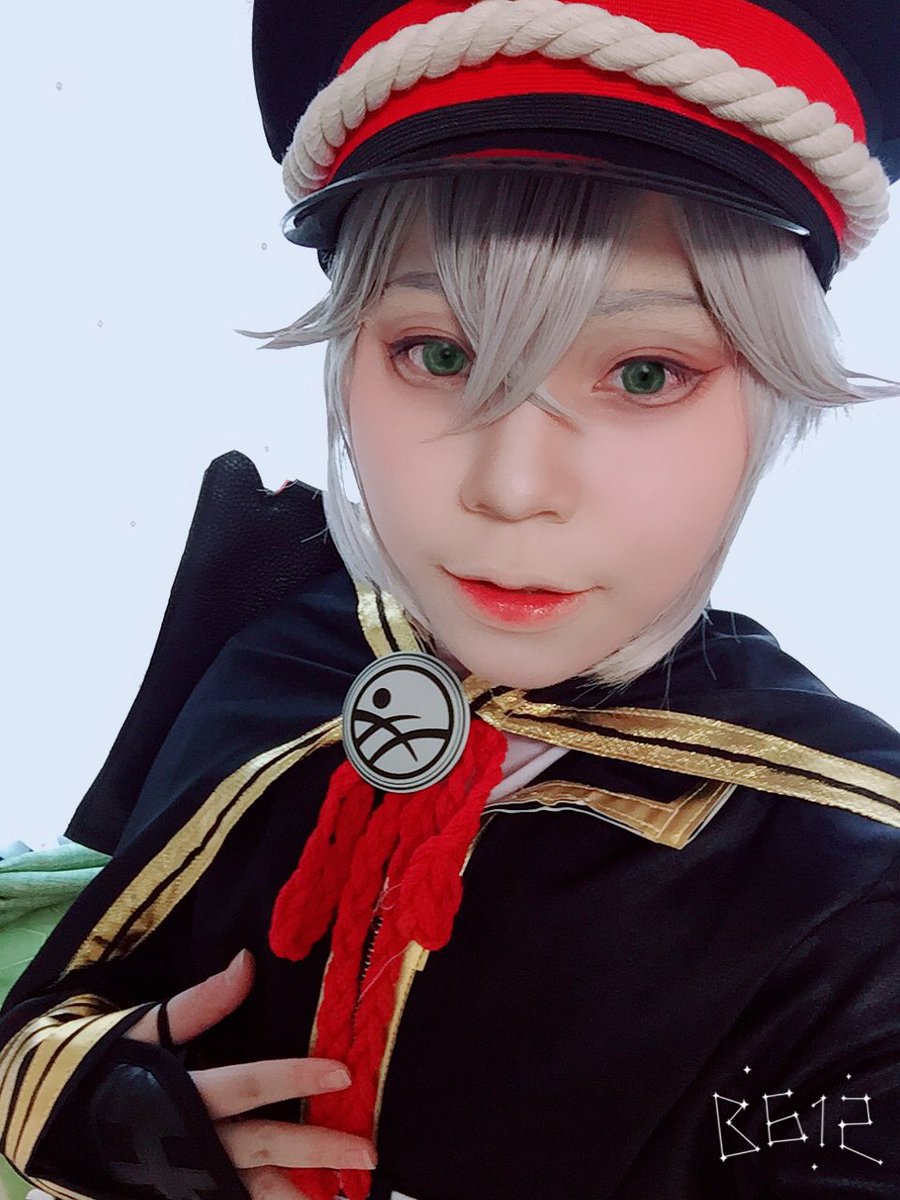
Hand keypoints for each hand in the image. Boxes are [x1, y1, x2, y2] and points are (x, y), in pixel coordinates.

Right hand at [126, 951, 375, 1199]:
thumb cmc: (103, 1070)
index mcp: (182, 1096)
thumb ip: (200, 1002)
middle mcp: (192, 1143)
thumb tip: (247, 962)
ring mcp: (189, 1178)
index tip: (343, 1071)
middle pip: (265, 1149)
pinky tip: (305, 1198)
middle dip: (318, 1150)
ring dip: (301, 1192)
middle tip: (368, 1149)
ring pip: (254, 1191)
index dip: (296, 1077)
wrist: (53, 1131)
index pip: (250, 1086)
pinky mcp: (185, 1194)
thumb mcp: (144, 1029)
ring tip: (348, 1193)